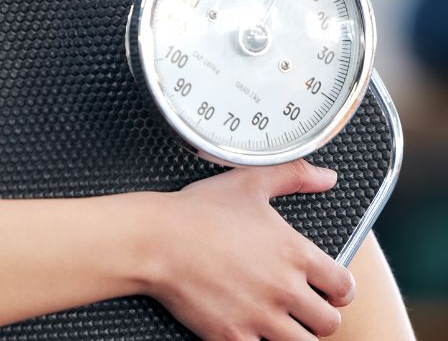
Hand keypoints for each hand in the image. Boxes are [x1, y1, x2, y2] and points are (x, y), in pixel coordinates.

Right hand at [143, 159, 354, 340]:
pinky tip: (248, 330)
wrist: (156, 239)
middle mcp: (284, 289)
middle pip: (329, 323)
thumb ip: (294, 175)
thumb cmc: (199, 210)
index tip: (328, 289)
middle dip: (318, 316)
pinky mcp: (233, 338)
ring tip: (278, 323)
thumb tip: (328, 177)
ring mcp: (260, 318)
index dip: (338, 289)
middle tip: (301, 308)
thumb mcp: (249, 181)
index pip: (343, 286)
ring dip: (294, 336)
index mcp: (294, 253)